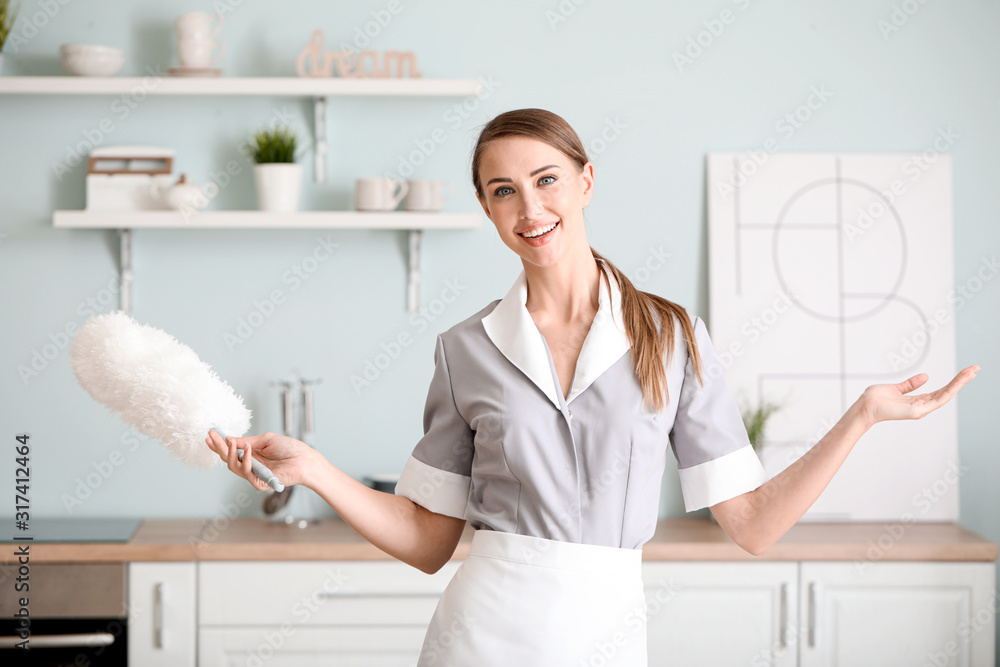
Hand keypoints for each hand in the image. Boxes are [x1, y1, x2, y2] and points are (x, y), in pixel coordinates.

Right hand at [205, 430, 314, 491]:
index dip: (220, 444)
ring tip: (230, 442)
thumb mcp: (265, 440)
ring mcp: (254, 475)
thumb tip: (229, 439)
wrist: (305, 459)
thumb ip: (247, 441)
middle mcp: (251, 465)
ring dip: (229, 453)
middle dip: (219, 448)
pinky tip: (247, 450)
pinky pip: (246, 472)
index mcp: (252, 454)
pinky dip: (245, 460)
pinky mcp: (259, 483)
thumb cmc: (289, 448)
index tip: (210, 434)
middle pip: (228, 459)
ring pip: (233, 467)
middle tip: (211, 437)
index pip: (232, 450)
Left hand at [856, 365, 979, 427]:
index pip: (940, 391)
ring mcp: (921, 410)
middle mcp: (922, 406)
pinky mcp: (918, 411)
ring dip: (960, 383)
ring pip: (946, 394)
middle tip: (976, 369)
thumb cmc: (876, 399)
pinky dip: (950, 390)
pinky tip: (959, 382)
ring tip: (972, 372)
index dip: (953, 382)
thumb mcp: (896, 388)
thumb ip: (910, 384)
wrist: (865, 406)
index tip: (965, 372)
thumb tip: (925, 376)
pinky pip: (938, 399)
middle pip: (947, 392)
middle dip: (962, 380)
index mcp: (917, 401)